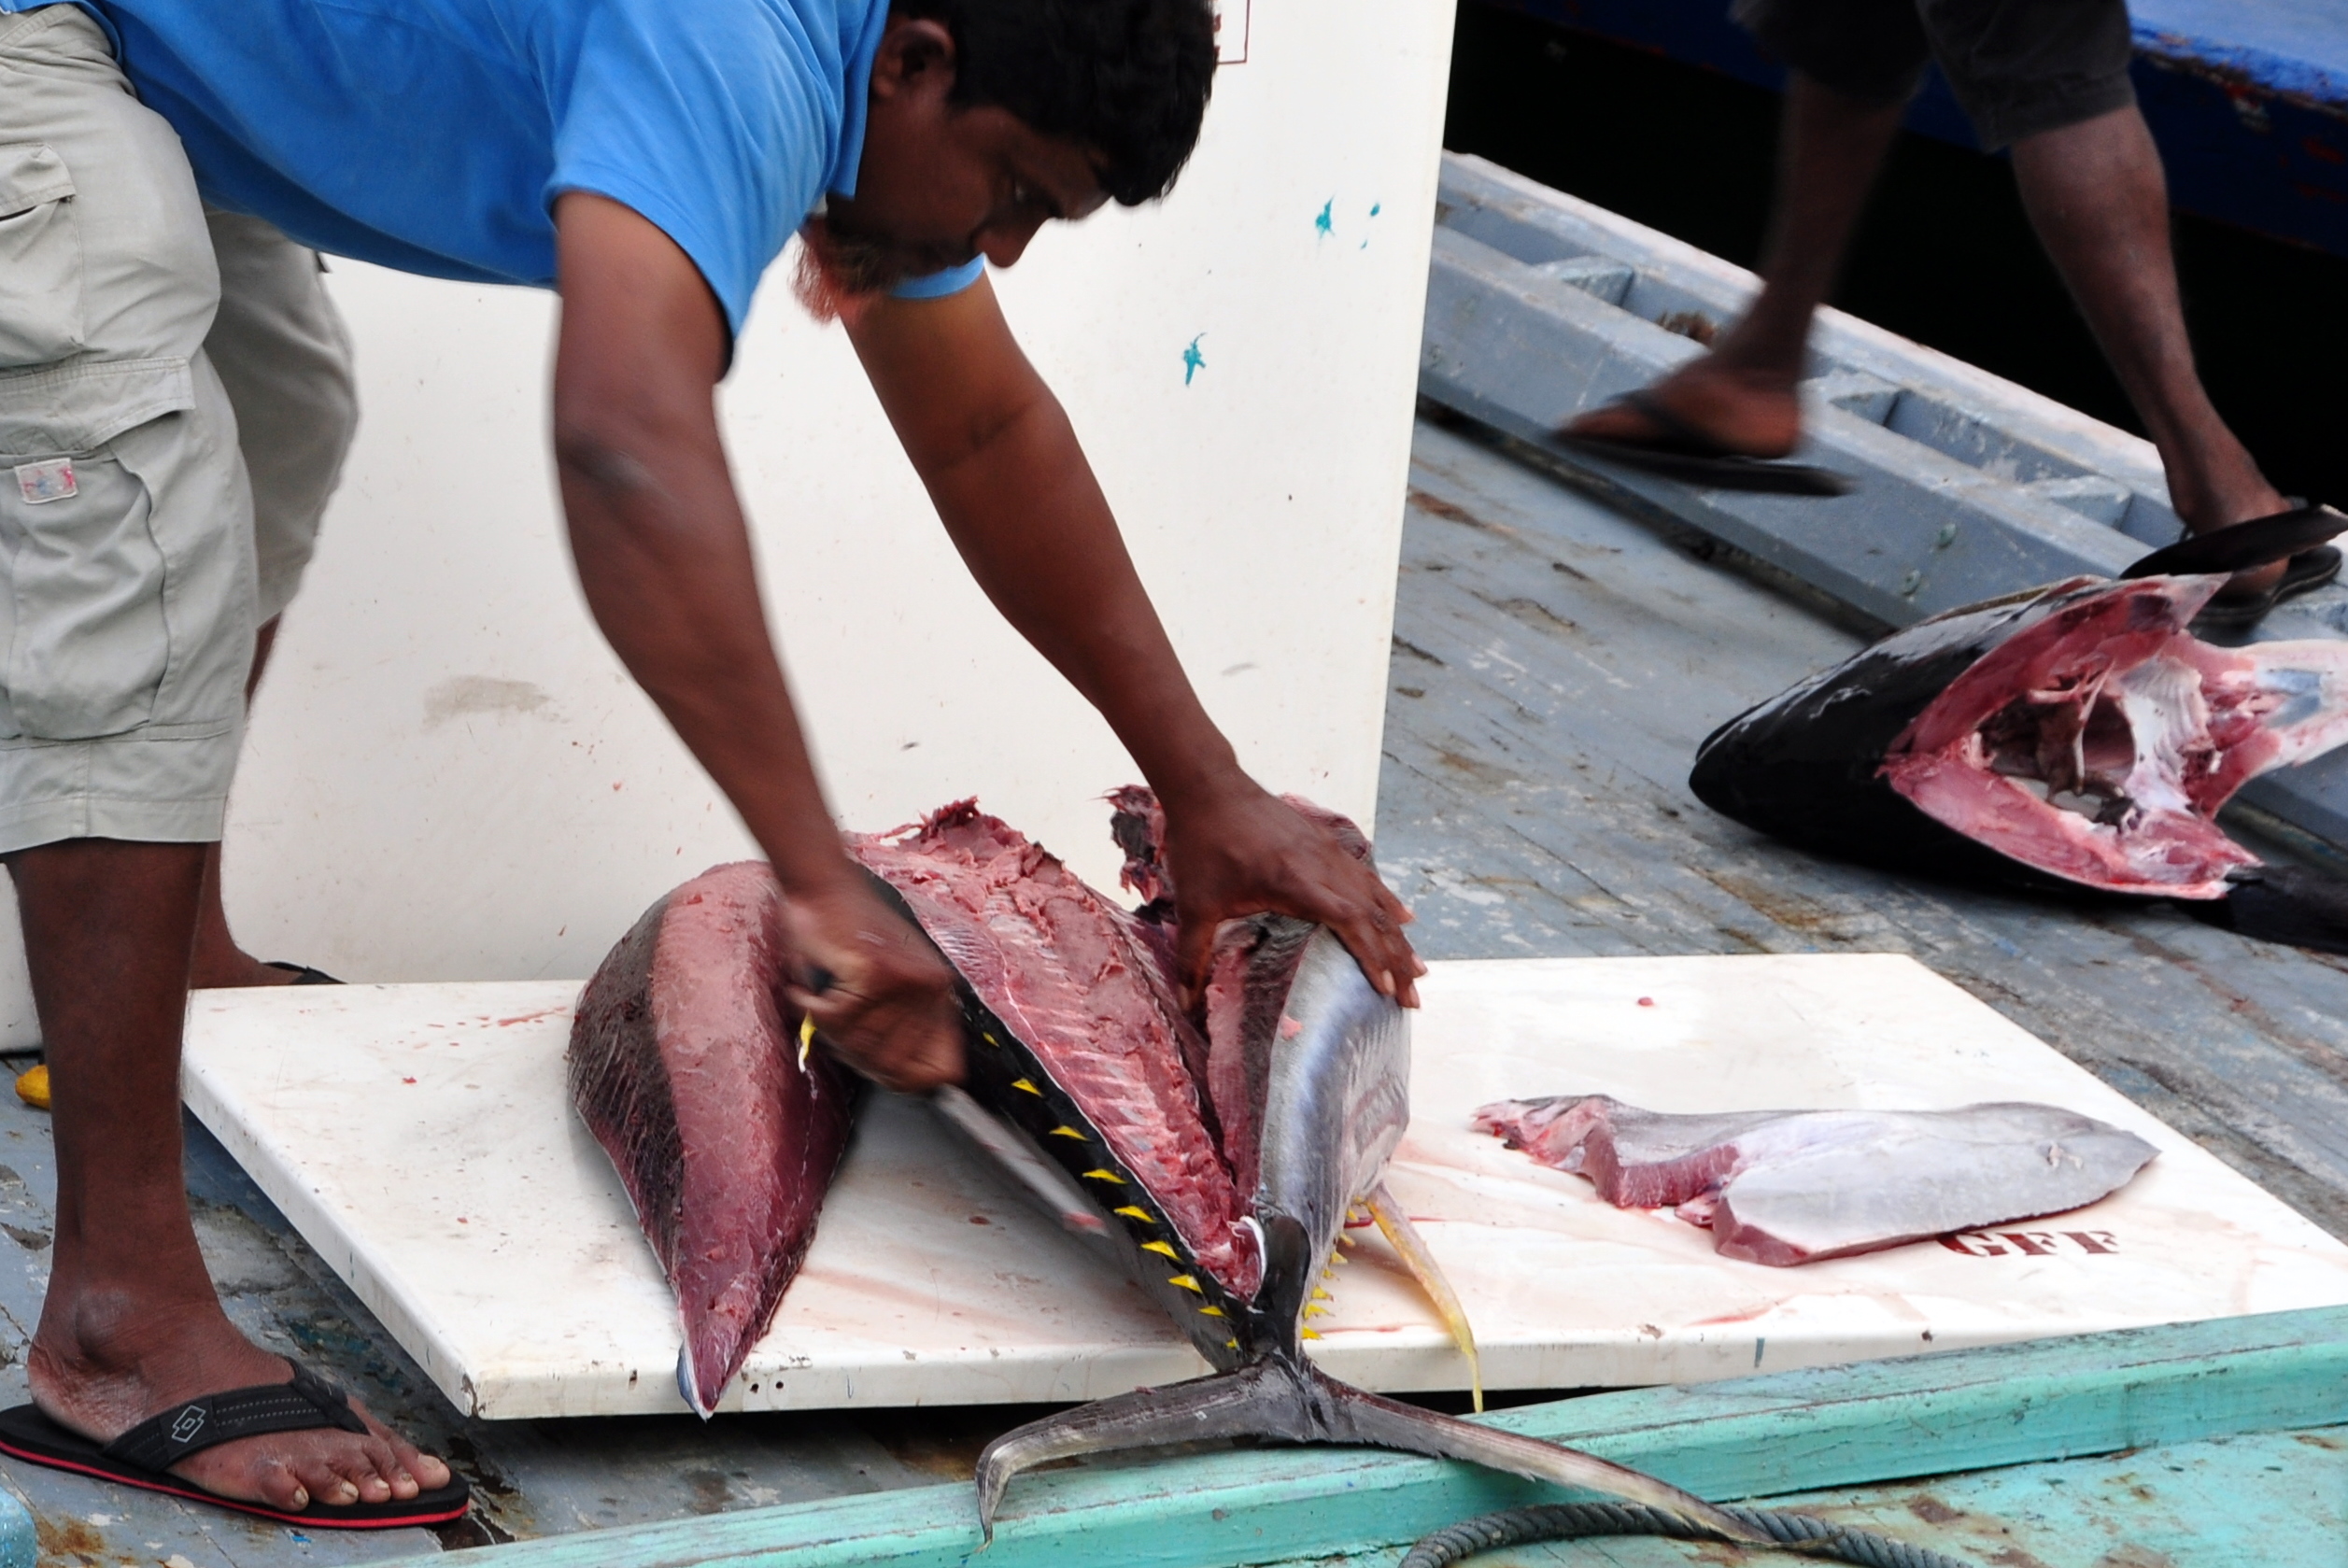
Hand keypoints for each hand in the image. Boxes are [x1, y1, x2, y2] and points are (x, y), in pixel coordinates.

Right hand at [781, 874, 964, 1091]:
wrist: (825, 886)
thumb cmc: (849, 933)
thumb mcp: (889, 979)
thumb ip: (901, 1024)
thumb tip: (903, 1081)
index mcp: (939, 992)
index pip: (944, 1068)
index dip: (910, 1082)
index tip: (883, 1077)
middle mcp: (929, 987)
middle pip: (894, 1066)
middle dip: (857, 1056)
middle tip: (835, 1029)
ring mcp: (904, 981)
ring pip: (862, 1046)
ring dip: (830, 1031)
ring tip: (820, 1001)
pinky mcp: (873, 974)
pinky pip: (835, 1021)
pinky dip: (811, 1009)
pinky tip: (808, 990)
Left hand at [1159, 779, 1425, 1008]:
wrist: (1208, 787)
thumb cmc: (1201, 846)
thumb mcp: (1194, 905)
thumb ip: (1192, 957)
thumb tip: (1183, 1007)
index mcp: (1294, 882)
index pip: (1348, 921)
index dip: (1370, 955)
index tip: (1384, 989)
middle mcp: (1321, 865)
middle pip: (1372, 916)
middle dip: (1395, 958)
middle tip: (1413, 997)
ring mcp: (1327, 852)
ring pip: (1374, 898)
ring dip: (1397, 936)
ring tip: (1417, 968)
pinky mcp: (1325, 843)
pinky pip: (1365, 878)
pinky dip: (1386, 901)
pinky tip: (1403, 918)